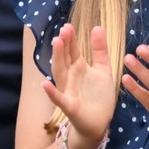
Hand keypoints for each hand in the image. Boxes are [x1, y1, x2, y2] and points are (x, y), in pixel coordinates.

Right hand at [42, 24, 114, 148]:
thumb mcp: (103, 70)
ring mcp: (68, 90)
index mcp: (78, 67)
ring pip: (60, 73)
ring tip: (56, 44)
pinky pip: (59, 99)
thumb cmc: (99, 96)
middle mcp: (70, 77)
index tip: (68, 26)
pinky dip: (52, 92)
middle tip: (63, 31)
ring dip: (57, 59)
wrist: (99, 122)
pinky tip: (45, 84)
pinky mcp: (69, 106)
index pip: (72, 50)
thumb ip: (100, 50)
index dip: (70, 39)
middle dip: (63, 45)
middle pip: (64, 58)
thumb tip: (97, 27)